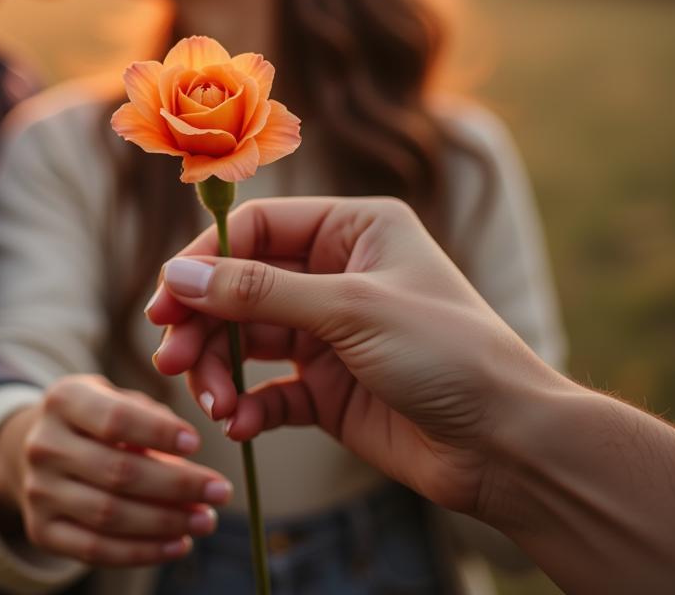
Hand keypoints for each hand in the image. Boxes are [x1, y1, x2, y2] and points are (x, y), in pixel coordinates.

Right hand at [0, 374, 231, 565]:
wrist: (42, 448)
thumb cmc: (98, 419)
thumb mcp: (118, 398)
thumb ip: (152, 417)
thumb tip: (189, 453)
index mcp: (64, 399)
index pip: (116, 419)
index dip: (159, 433)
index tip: (197, 444)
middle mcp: (44, 445)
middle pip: (118, 472)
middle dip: (178, 486)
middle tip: (220, 492)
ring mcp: (39, 492)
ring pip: (110, 515)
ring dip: (167, 522)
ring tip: (206, 520)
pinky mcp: (42, 531)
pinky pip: (96, 551)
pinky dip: (143, 552)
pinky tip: (178, 544)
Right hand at [146, 197, 559, 516]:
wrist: (508, 446)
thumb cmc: (446, 352)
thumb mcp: (350, 309)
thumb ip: (259, 293)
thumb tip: (179, 276)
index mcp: (353, 229)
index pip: (258, 230)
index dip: (206, 260)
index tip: (166, 298)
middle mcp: (336, 273)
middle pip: (242, 286)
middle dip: (203, 322)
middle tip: (170, 358)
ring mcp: (330, 332)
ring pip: (247, 340)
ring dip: (219, 369)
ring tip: (211, 402)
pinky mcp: (327, 387)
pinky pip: (269, 389)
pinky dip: (249, 405)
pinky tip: (241, 424)